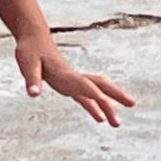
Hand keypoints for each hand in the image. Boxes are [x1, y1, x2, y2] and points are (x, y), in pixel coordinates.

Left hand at [14, 33, 130, 125]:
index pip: (85, 85)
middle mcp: (73, 77)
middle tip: (133, 104)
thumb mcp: (27, 64)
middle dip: (116, 95)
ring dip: (109, 104)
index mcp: (65, 73)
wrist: (33, 37)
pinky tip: (99, 119)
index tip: (107, 105)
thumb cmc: (30, 49)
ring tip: (117, 123)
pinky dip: (93, 107)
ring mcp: (73, 80)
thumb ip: (32, 79)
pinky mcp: (68, 83)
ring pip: (96, 92)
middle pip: (100, 85)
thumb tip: (34, 94)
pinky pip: (85, 97)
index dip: (96, 95)